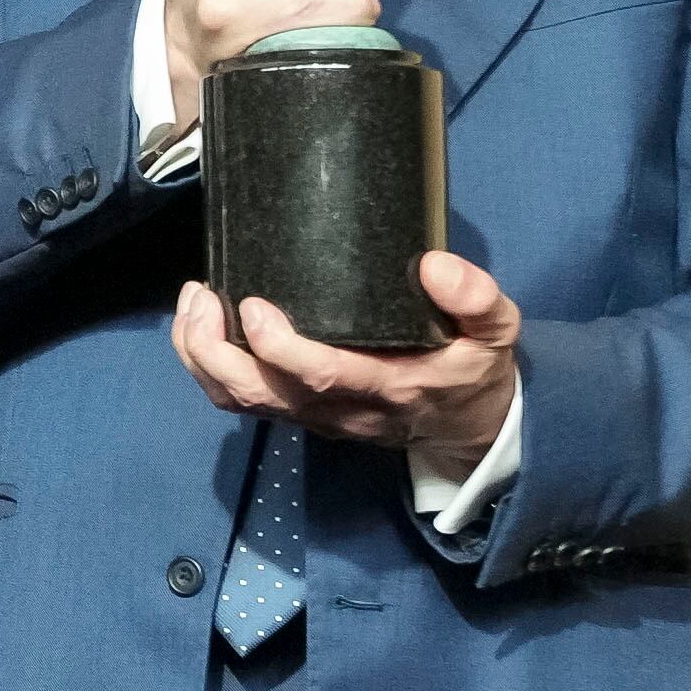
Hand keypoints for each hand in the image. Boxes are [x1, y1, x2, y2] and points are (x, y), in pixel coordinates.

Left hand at [168, 255, 520, 467]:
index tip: (255, 304)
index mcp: (389, 388)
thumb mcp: (496, 333)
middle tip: (202, 295)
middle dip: (216, 350)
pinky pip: (242, 400)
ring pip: (241, 401)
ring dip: (202, 356)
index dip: (280, 348)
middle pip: (261, 396)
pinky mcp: (299, 413)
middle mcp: (341, 410)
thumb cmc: (473, 369)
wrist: (468, 425)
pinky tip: (203, 322)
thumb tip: (433, 265)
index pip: (324, 377)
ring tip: (194, 301)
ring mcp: (314, 416)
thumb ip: (476, 299)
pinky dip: (209, 366)